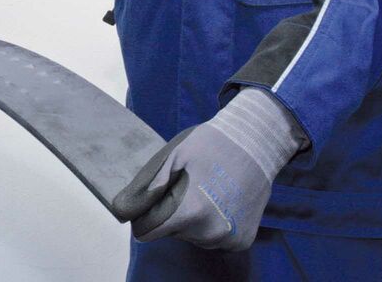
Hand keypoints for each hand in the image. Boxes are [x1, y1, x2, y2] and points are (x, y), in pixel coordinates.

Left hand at [113, 87, 306, 250]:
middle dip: (171, 214)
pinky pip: (213, 238)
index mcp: (190, 212)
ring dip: (192, 220)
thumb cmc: (212, 144)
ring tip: (207, 190)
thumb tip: (123, 210)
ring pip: (192, 237)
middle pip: (170, 233)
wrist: (258, 141)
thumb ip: (146, 188)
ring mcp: (228, 239)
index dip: (145, 214)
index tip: (157, 196)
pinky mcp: (242, 241)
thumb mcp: (172, 157)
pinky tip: (222, 199)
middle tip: (189, 185)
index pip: (147, 232)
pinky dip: (212, 223)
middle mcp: (210, 233)